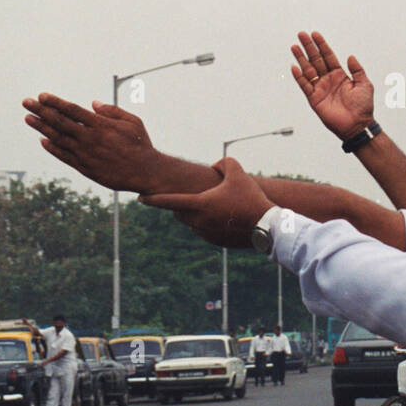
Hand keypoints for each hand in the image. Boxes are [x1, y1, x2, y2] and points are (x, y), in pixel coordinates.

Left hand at [22, 93, 163, 192]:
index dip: (55, 102)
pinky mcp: (85, 167)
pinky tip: (42, 139)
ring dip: (41, 127)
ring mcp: (85, 154)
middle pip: (59, 122)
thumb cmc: (141, 145)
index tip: (41, 96)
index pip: (72, 110)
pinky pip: (64, 156)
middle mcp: (89, 138)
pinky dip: (52, 147)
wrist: (145, 172)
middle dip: (40, 111)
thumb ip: (112, 111)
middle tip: (26, 102)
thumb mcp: (133, 122)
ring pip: (57, 138)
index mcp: (101, 125)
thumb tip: (93, 104)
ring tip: (28, 118)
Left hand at [139, 158, 274, 248]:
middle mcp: (198, 221)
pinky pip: (204, 231)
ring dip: (195, 215)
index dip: (153, 199)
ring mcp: (206, 233)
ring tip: (213, 206)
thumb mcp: (238, 173)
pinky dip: (207, 224)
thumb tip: (215, 166)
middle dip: (181, 204)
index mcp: (199, 204)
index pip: (169, 201)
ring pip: (192, 223)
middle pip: (179, 212)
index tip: (140, 198)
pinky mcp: (215, 242)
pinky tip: (223, 217)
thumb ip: (224, 163)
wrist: (266, 226)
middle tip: (192, 196)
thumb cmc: (250, 198)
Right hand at [290, 31, 374, 140]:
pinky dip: (299, 77)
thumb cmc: (363, 107)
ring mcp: (320, 88)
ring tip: (294, 47)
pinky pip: (305, 85)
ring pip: (308, 70)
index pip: (328, 56)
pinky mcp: (314, 99)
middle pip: (316, 59)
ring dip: (301, 58)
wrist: (357, 125)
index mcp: (340, 75)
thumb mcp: (364, 84)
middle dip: (309, 47)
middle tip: (301, 35)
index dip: (322, 45)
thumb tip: (350, 56)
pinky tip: (294, 67)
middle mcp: (328, 80)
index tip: (315, 35)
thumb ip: (357, 70)